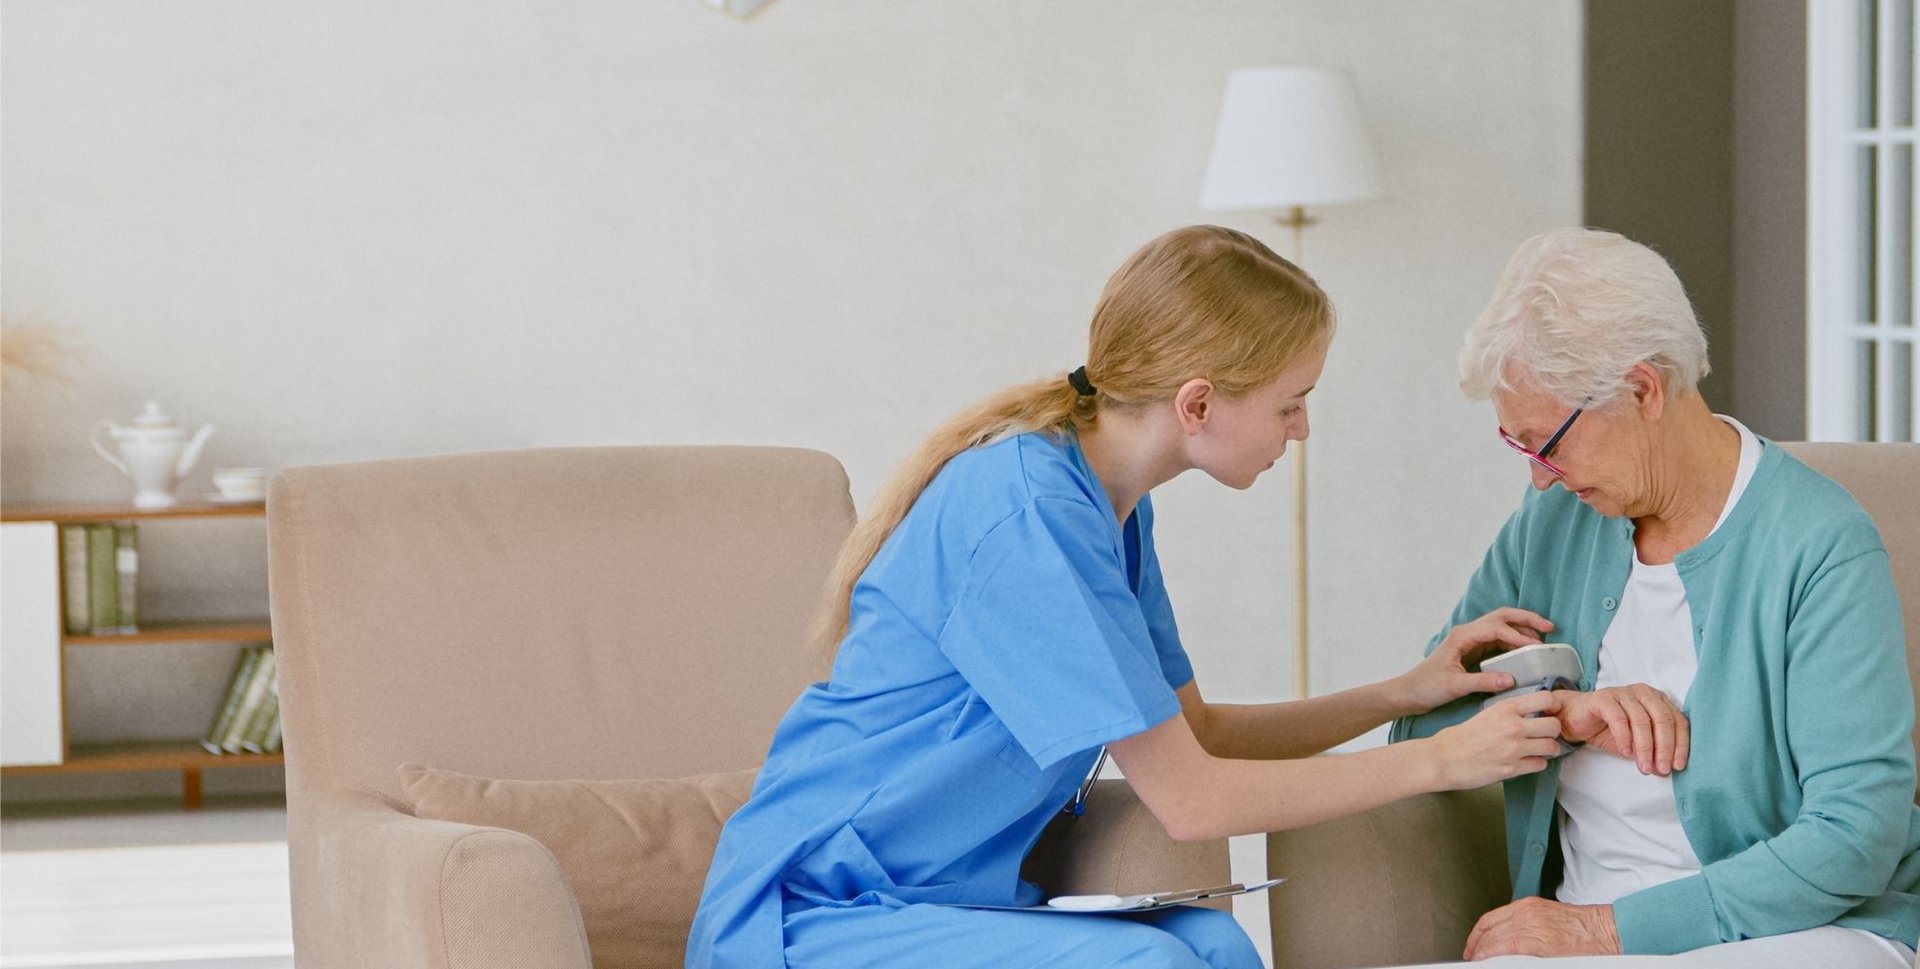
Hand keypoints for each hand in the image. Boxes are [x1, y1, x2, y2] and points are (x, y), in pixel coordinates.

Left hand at [1393, 608, 1555, 712]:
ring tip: (1544, 638)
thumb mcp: (1455, 686)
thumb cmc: (1426, 687)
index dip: (1517, 635)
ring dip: (1523, 629)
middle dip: (1526, 619)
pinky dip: (1515, 642)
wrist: (1409, 693)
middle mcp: (1467, 633)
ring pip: (1502, 626)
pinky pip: (1499, 640)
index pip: (1496, 628)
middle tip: (1549, 627)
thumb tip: (1511, 680)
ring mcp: (1471, 640)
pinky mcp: (1474, 650)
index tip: (1534, 647)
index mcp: (1462, 636)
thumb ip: (1482, 682)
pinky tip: (1527, 651)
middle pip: (1502, 617)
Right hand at [1425, 691, 1564, 790]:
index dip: (1553, 706)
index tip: (1550, 711)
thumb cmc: (1458, 737)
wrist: (1442, 759)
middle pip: (1554, 725)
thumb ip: (1508, 715)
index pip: (1545, 699)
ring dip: (1548, 749)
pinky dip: (1537, 764)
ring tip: (1539, 750)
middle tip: (1545, 735)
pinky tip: (1527, 762)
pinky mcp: (1512, 769)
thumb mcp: (1485, 714)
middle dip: (1553, 731)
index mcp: (1505, 708)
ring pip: (1552, 747)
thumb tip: (1528, 717)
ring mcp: (1514, 749)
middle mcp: (1513, 726)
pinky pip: (1540, 765)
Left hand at [1464, 897, 1620, 958]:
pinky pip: (1506, 947)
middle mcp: (1526, 913)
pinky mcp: (1538, 941)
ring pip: (1494, 939)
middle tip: (1472, 958)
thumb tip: (1509, 941)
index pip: (1490, 919)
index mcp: (1528, 906)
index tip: (1472, 946)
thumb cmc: (1584, 929)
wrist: (1606, 930)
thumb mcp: (1549, 919)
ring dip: (1482, 952)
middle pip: (1489, 929)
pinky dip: (1492, 954)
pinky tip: (1486, 960)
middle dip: (1477, 946)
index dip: (1476, 935)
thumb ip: (1527, 926)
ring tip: (1478, 961)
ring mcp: (1531, 926)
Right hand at [1555, 684, 1689, 774]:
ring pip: (1642, 720)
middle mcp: (1644, 693)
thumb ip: (1650, 754)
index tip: (1678, 766)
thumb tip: (1663, 771)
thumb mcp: (1635, 745)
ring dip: (1645, 747)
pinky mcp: (1604, 697)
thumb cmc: (1608, 730)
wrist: (1576, 719)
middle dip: (1664, 748)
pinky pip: (1619, 718)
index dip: (1681, 745)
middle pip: (1663, 720)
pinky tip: (1626, 753)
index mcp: (1658, 701)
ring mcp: (1624, 693)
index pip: (1678, 721)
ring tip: (1644, 767)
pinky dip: (1625, 738)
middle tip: (1662, 769)